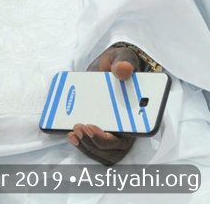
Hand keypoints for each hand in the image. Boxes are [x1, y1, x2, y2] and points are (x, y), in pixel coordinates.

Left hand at [67, 45, 144, 165]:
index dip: (117, 134)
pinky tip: (71, 134)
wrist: (110, 66)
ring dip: (88, 145)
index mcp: (139, 111)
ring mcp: (115, 133)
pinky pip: (95, 148)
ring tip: (74, 130)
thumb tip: (123, 69)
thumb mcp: (121, 58)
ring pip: (104, 152)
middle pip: (116, 148)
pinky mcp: (102, 133)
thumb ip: (123, 63)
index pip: (134, 132)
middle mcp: (129, 127)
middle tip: (82, 126)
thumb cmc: (120, 64)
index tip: (95, 126)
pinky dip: (83, 145)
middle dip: (98, 141)